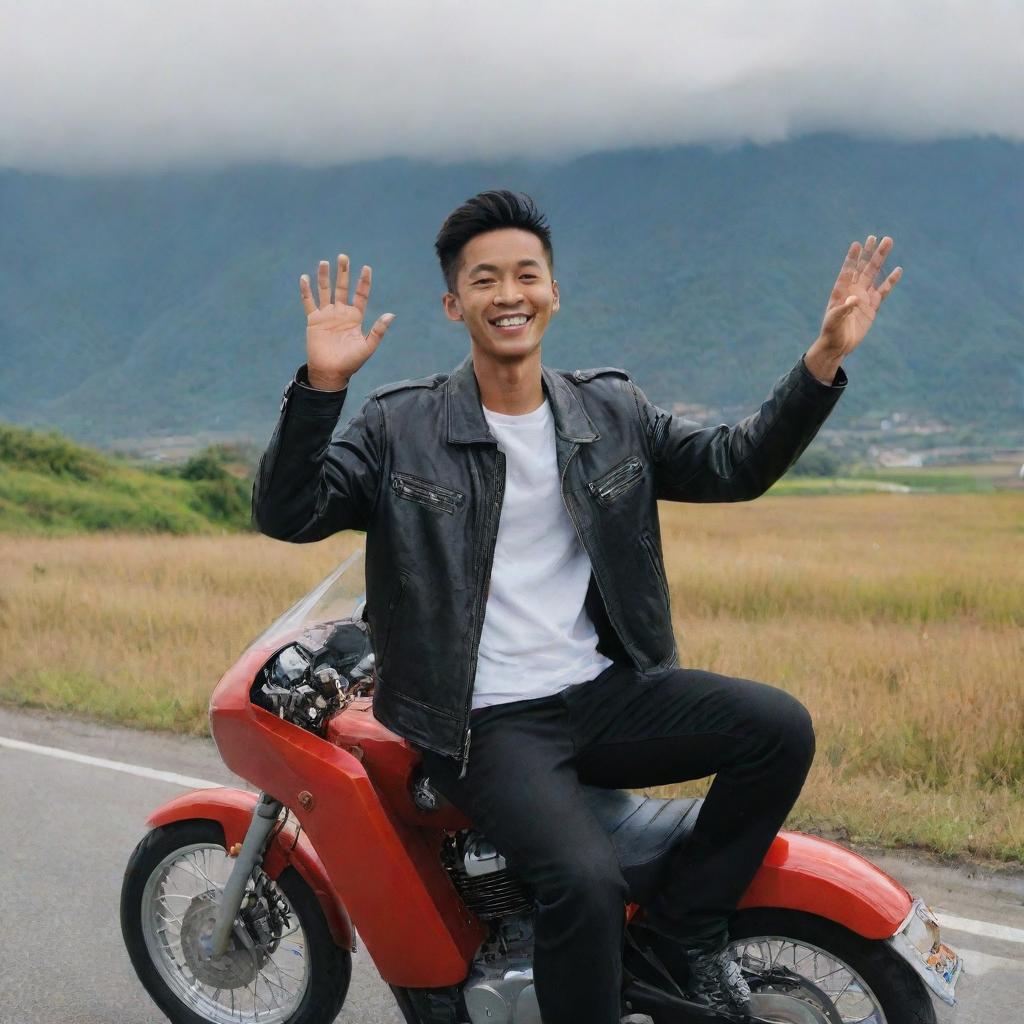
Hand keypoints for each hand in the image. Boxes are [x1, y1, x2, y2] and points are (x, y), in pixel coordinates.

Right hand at [299, 254, 394, 390]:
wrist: (331, 372)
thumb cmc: (351, 362)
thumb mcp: (367, 346)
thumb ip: (378, 330)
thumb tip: (391, 315)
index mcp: (355, 317)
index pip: (361, 295)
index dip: (364, 282)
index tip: (367, 268)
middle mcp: (341, 313)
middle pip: (342, 288)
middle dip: (343, 272)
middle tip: (343, 257)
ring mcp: (327, 315)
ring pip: (325, 291)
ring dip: (324, 277)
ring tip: (325, 262)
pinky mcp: (313, 320)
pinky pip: (308, 302)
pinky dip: (306, 290)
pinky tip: (305, 278)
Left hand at [812, 235, 902, 365]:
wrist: (838, 346)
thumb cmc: (831, 333)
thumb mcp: (834, 321)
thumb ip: (843, 309)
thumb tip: (855, 299)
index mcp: (840, 292)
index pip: (847, 271)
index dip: (852, 258)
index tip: (857, 244)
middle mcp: (852, 291)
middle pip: (863, 268)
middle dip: (870, 253)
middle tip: (877, 237)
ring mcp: (863, 297)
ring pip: (874, 275)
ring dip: (880, 260)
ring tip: (888, 243)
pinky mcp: (872, 307)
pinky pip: (883, 291)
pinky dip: (890, 281)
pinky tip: (898, 270)